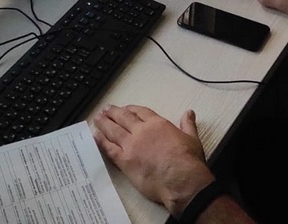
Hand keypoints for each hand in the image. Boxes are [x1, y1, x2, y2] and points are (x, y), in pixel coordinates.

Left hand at [93, 105, 214, 216]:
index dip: (131, 109)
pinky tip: (95, 137)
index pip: (140, 112)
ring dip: (104, 123)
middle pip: (123, 118)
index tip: (125, 108)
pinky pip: (109, 149)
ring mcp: (131, 146)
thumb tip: (189, 113)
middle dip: (113, 112)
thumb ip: (188, 124)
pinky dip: (101, 141)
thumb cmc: (188, 161)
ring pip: (113, 130)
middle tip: (105, 109)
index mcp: (158, 124)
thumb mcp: (192, 138)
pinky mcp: (125, 161)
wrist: (181, 180)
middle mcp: (142, 132)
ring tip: (97, 118)